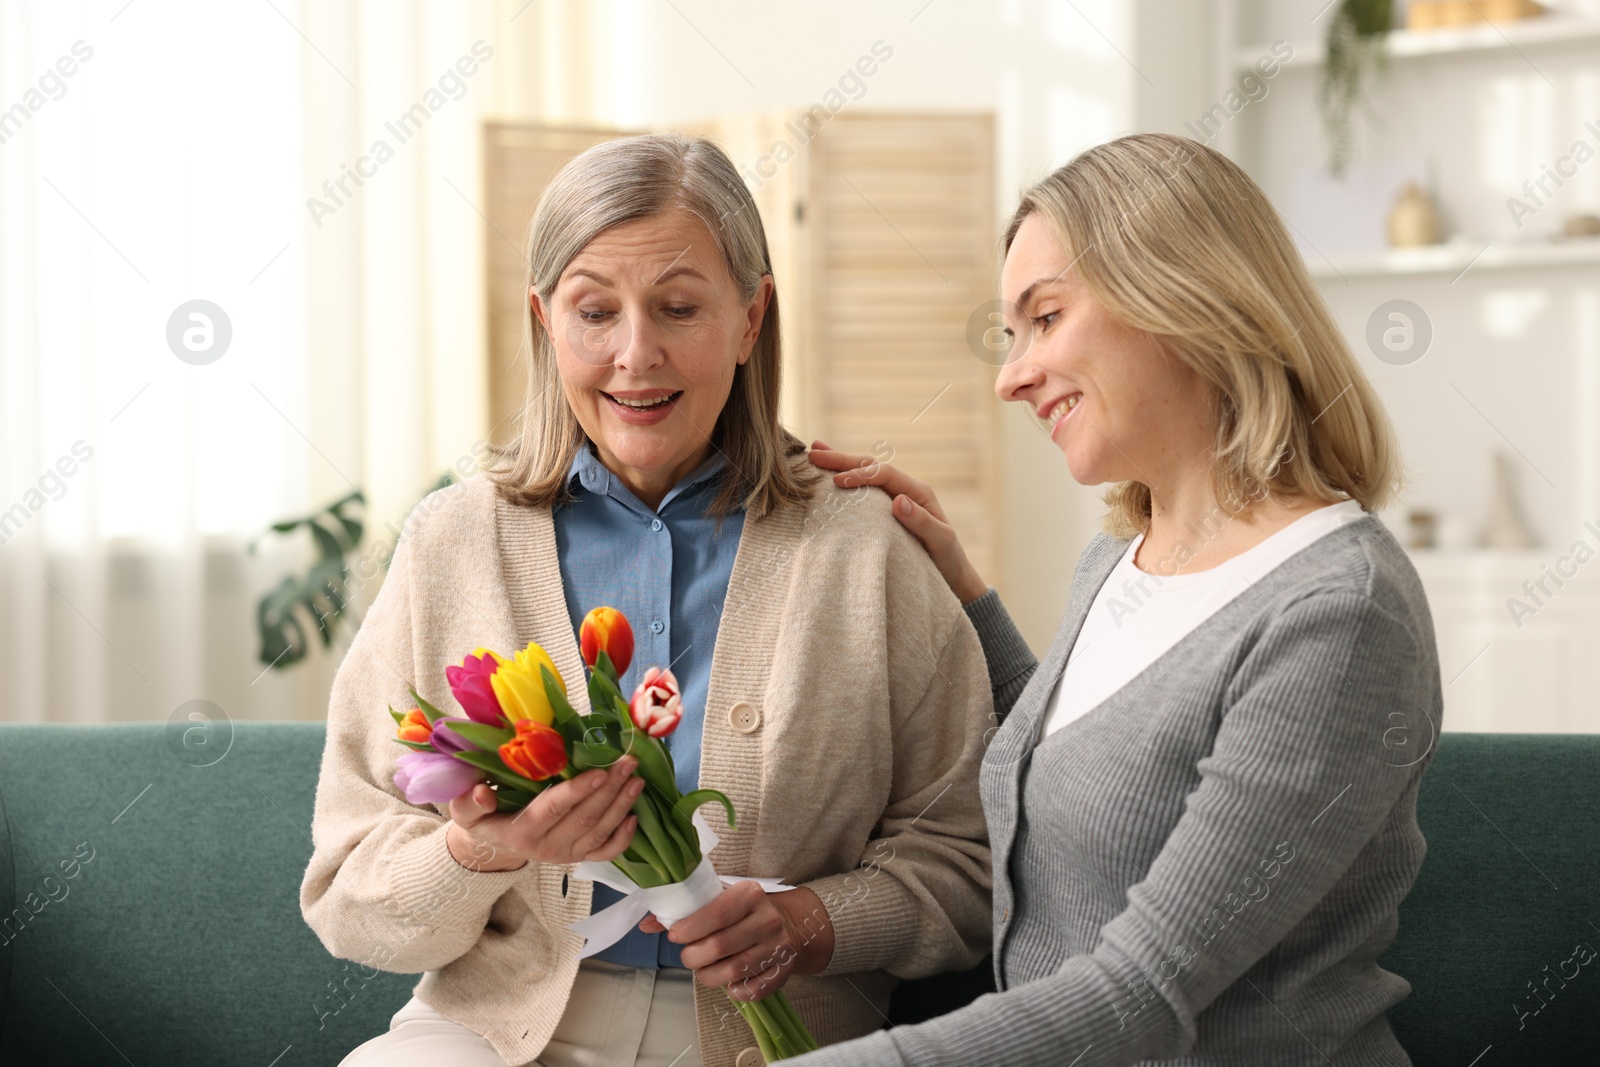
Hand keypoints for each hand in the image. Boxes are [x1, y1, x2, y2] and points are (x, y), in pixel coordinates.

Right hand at [444, 756, 644, 872]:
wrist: (494, 844)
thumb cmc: (483, 817)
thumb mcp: (466, 810)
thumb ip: (470, 802)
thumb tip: (482, 793)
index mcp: (521, 832)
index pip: (554, 809)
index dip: (577, 791)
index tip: (600, 772)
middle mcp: (547, 848)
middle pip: (584, 817)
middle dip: (610, 789)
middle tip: (628, 762)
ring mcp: (566, 855)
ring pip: (600, 831)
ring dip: (622, 805)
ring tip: (637, 779)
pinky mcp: (579, 858)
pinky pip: (606, 852)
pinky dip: (623, 837)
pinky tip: (635, 815)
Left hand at [638, 884, 833, 1000]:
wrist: (788, 924)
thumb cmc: (743, 911)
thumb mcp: (719, 900)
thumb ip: (684, 911)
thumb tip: (647, 924)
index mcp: (750, 894)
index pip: (717, 913)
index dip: (690, 928)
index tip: (675, 936)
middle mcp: (767, 919)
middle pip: (720, 946)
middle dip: (693, 956)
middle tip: (688, 956)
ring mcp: (777, 947)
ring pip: (733, 971)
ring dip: (709, 975)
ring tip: (704, 969)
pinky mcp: (782, 971)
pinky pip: (752, 990)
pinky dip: (734, 991)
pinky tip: (728, 982)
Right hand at [807, 440, 988, 603]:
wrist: (952, 573)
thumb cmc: (947, 559)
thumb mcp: (940, 541)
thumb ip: (921, 521)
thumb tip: (898, 500)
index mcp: (918, 492)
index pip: (884, 474)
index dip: (860, 475)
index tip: (836, 482)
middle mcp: (906, 488)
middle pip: (870, 466)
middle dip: (842, 459)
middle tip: (813, 454)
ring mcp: (895, 496)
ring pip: (864, 472)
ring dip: (840, 462)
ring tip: (813, 451)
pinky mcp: (886, 507)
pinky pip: (863, 487)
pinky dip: (845, 475)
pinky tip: (828, 471)